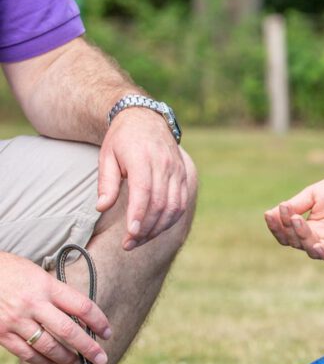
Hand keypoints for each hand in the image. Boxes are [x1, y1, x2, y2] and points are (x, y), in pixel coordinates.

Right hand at [0, 252, 110, 363]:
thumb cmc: (11, 271)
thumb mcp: (38, 275)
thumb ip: (57, 294)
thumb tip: (81, 316)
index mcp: (46, 286)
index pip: (82, 306)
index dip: (99, 322)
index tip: (107, 333)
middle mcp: (33, 304)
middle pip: (68, 331)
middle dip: (88, 348)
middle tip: (101, 360)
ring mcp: (16, 320)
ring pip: (48, 346)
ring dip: (67, 359)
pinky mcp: (1, 333)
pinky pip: (26, 353)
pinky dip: (42, 361)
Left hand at [96, 108, 189, 250]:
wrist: (145, 119)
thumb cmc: (122, 140)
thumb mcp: (106, 156)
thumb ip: (106, 183)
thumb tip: (101, 208)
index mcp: (142, 158)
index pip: (144, 191)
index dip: (139, 214)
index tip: (130, 234)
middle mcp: (164, 165)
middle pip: (160, 203)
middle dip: (145, 228)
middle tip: (129, 244)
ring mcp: (177, 171)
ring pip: (173, 206)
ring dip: (158, 227)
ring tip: (140, 240)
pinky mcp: (183, 176)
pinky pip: (181, 203)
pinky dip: (170, 220)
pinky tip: (156, 229)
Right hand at [265, 173, 323, 265]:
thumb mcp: (313, 194)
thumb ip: (295, 205)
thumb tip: (271, 214)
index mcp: (309, 228)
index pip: (287, 235)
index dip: (277, 227)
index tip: (270, 214)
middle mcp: (320, 239)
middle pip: (297, 243)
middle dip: (289, 230)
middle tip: (290, 215)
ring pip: (314, 251)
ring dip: (304, 240)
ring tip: (299, 223)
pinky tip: (318, 245)